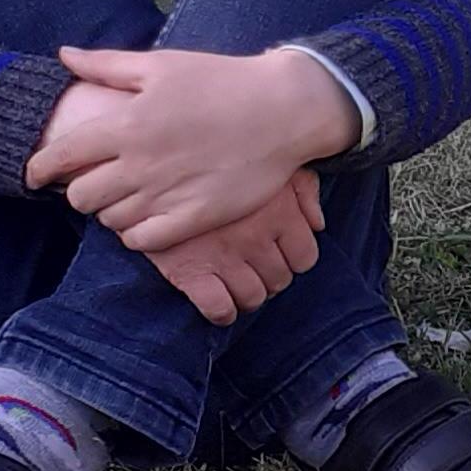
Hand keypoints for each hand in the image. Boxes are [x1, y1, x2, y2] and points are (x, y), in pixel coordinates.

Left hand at [23, 43, 357, 246]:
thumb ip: (107, 65)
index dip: (40, 168)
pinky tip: (146, 218)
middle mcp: (141, 163)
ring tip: (125, 197)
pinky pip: (143, 241)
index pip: (62, 156)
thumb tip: (64, 55)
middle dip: (80, 191)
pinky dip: (136, 234)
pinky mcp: (195, 217)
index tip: (36, 173)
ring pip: (110, 221)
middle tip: (94, 182)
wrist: (282, 109)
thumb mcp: (161, 64)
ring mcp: (168, 193)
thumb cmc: (221, 81)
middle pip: (81, 196)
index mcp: (127, 123)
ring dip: (110, 211)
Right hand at [138, 172, 324, 325]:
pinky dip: (222, 311)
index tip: (279, 250)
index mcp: (279, 210)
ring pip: (254, 297)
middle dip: (270, 275)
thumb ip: (303, 188)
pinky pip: (219, 308)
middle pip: (280, 280)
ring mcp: (224, 257)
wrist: (152, 162)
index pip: (306, 257)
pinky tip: (218, 300)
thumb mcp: (268, 160)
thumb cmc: (215, 158)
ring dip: (248, 294)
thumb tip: (318, 223)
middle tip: (253, 263)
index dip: (294, 257)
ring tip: (236, 279)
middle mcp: (256, 237)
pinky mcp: (190, 272)